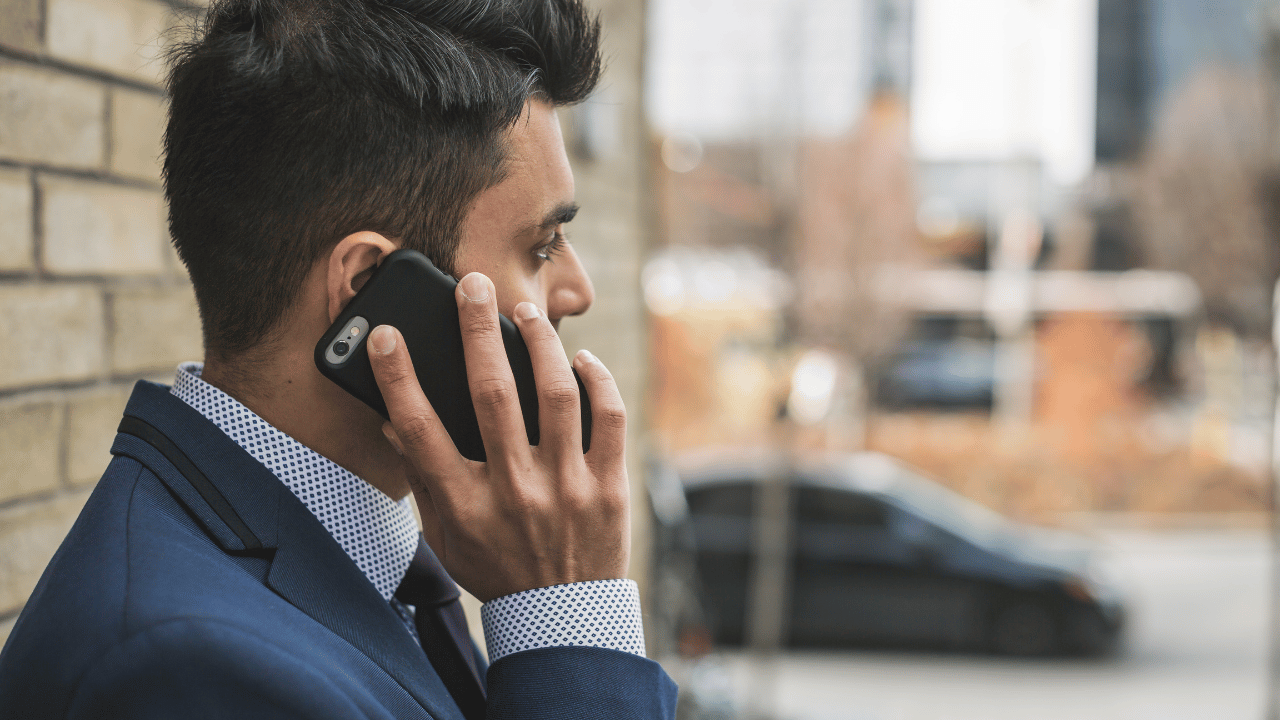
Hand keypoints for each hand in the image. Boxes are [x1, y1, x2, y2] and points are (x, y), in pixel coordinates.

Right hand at [366, 272, 629, 601]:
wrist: (563, 618)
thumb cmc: (496, 569)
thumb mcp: (445, 537)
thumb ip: (423, 479)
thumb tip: (393, 422)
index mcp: (465, 506)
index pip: (420, 431)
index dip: (398, 378)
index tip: (386, 336)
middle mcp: (514, 492)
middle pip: (491, 394)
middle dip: (476, 330)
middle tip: (472, 285)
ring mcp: (566, 488)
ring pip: (555, 393)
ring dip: (539, 342)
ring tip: (525, 314)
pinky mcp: (608, 487)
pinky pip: (608, 418)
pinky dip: (596, 380)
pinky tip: (579, 359)